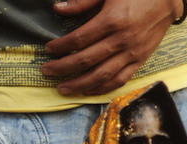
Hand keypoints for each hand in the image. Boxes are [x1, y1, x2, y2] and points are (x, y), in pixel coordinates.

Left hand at [42, 0, 182, 95]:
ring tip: (63, 88)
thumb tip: (58, 9)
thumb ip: (83, 0)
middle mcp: (121, 41)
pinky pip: (119, 80)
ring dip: (79, 84)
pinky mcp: (139, 61)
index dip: (61, 46)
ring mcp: (131, 54)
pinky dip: (103, 88)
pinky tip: (88, 90)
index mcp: (111, 20)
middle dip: (64, 68)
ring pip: (101, 76)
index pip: (79, 39)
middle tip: (47, 72)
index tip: (48, 50)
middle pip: (86, 60)